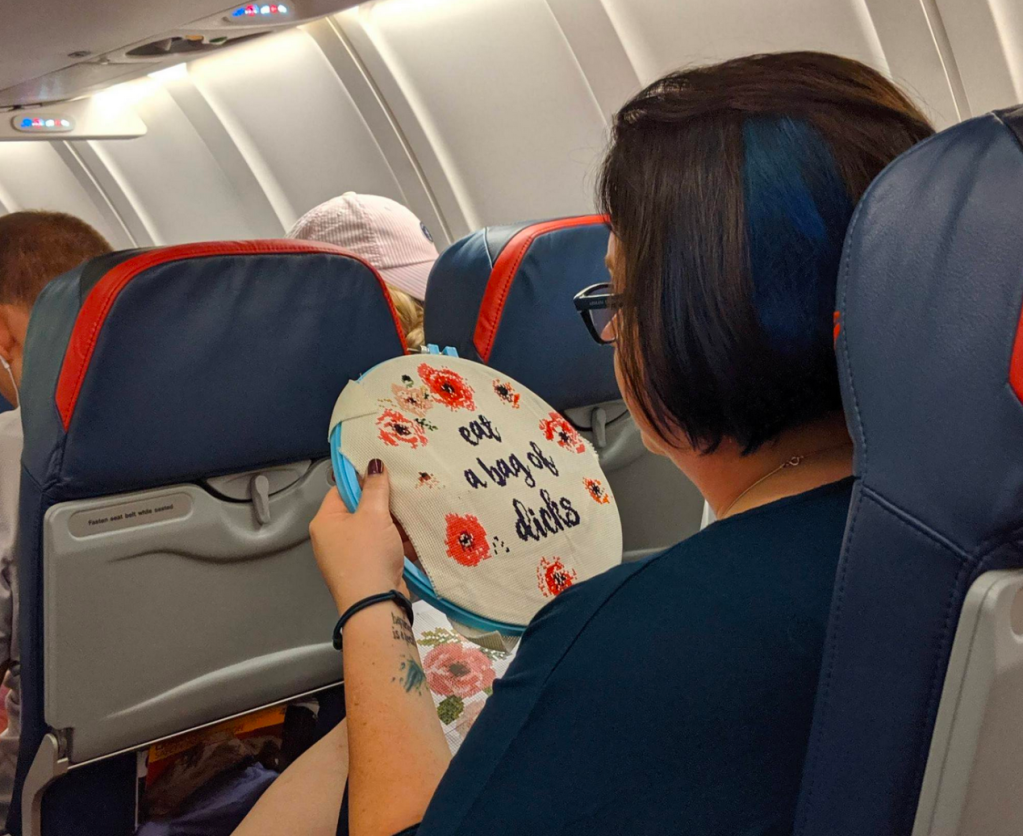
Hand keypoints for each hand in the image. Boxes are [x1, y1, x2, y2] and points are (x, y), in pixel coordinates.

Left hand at [310, 459, 406, 612]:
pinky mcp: (369, 569)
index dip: (364, 479)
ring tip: (417, 510)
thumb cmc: (368, 556)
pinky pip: (384, 547)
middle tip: (406, 490)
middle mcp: (333, 537)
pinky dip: (399, 542)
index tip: (386, 473)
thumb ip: (375, 487)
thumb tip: (374, 462)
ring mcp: (351, 555)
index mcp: (326, 521)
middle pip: (361, 509)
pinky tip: (418, 533)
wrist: (376, 605)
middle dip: (385, 503)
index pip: (342, 489)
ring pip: (376, 529)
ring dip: (396, 523)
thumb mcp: (373, 515)